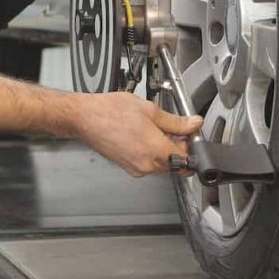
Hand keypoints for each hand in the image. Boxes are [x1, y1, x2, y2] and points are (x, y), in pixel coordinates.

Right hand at [74, 92, 201, 176]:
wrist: (84, 117)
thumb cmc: (110, 111)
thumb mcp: (149, 110)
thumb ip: (176, 121)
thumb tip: (194, 124)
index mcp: (156, 151)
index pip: (187, 159)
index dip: (189, 144)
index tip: (187, 133)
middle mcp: (147, 165)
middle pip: (174, 162)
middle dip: (176, 145)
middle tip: (168, 126)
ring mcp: (136, 168)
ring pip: (161, 162)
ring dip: (162, 147)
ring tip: (149, 127)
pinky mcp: (127, 167)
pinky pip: (147, 162)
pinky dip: (149, 151)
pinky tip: (140, 134)